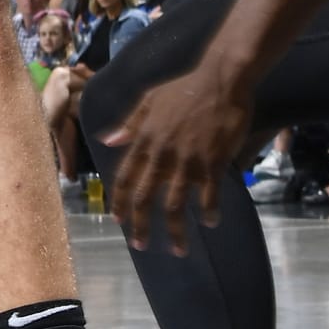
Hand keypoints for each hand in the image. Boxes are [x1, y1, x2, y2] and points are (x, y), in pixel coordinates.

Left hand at [103, 56, 256, 254]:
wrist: (220, 80)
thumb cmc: (185, 87)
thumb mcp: (149, 99)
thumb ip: (130, 124)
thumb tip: (108, 141)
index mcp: (144, 139)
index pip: (125, 177)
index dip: (120, 201)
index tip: (118, 221)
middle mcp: (162, 154)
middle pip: (145, 197)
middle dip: (140, 225)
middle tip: (140, 246)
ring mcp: (187, 160)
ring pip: (175, 204)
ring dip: (175, 230)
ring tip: (178, 249)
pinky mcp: (213, 162)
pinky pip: (208, 195)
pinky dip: (208, 211)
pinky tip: (210, 222)